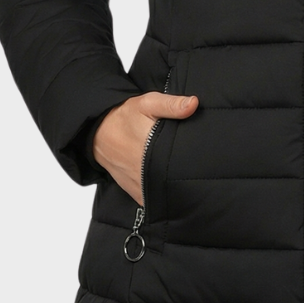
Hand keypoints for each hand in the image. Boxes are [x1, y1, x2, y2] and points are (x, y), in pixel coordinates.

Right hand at [92, 90, 198, 205]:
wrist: (99, 134)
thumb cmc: (125, 117)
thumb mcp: (148, 104)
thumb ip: (171, 105)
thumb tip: (193, 104)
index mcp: (153, 149)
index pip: (183, 161)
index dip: (197, 160)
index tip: (204, 156)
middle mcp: (147, 172)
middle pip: (177, 180)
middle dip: (188, 173)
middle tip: (196, 163)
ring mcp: (142, 187)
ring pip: (167, 192)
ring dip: (176, 185)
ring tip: (183, 172)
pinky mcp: (138, 194)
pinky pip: (155, 199)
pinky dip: (164, 194)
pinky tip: (170, 182)